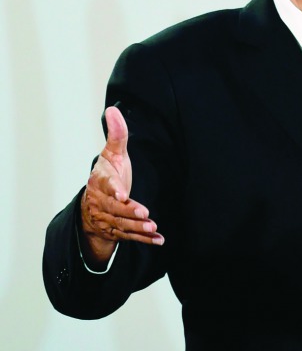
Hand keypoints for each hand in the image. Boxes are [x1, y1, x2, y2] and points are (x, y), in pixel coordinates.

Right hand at [79, 106, 162, 266]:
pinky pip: (130, 237)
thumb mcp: (112, 155)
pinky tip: (160, 240)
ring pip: (122, 225)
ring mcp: (108, 218)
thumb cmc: (108, 175)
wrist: (92, 204)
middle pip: (114, 209)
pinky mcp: (117, 231)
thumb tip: (113, 109)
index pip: (106, 186)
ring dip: (137, 227)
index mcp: (100, 182)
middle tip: (145, 213)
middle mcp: (101, 202)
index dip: (114, 190)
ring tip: (153, 227)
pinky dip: (145, 240)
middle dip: (129, 212)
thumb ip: (116, 135)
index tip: (123, 194)